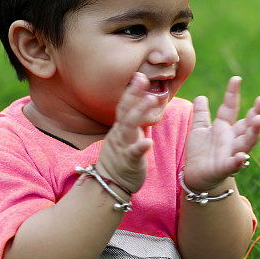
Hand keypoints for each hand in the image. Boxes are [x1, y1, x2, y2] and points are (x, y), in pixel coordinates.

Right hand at [96, 73, 154, 192]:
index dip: (132, 90)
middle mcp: (120, 134)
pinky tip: (148, 142)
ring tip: (151, 99)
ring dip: (139, 113)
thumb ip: (131, 122)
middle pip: (125, 111)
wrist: (109, 184)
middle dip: (133, 94)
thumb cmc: (121, 159)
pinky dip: (140, 147)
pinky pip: (134, 154)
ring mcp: (123, 147)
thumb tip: (141, 105)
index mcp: (121, 128)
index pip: (125, 105)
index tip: (140, 74)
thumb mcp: (125, 137)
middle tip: (143, 78)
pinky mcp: (129, 163)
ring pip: (130, 128)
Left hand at [184, 76, 259, 190]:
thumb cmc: (200, 153)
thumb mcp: (199, 130)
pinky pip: (233, 164)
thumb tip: (202, 97)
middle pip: (247, 124)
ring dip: (254, 131)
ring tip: (259, 119)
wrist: (196, 176)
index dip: (233, 93)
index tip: (236, 78)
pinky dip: (238, 160)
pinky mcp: (225, 168)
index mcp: (225, 127)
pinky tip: (241, 155)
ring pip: (247, 141)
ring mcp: (231, 153)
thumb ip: (201, 115)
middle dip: (256, 111)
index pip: (231, 107)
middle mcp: (232, 138)